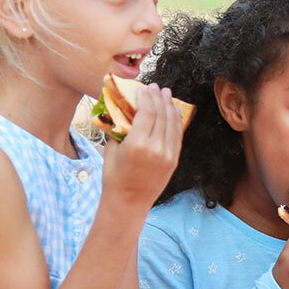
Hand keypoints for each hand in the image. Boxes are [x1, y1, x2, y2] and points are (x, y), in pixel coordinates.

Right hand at [102, 83, 182, 208]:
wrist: (129, 202)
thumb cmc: (114, 176)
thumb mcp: (111, 149)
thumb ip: (119, 128)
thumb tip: (124, 109)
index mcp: (137, 144)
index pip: (147, 112)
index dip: (147, 97)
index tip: (145, 88)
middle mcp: (156, 148)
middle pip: (161, 115)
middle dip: (159, 98)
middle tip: (157, 86)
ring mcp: (168, 155)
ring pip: (172, 123)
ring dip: (170, 106)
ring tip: (167, 94)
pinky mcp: (174, 160)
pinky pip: (177, 135)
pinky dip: (176, 121)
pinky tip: (173, 111)